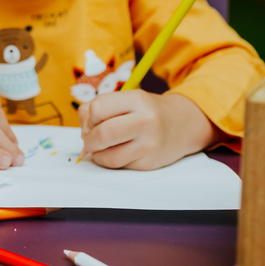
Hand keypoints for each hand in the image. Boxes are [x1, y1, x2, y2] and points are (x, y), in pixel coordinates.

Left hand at [79, 91, 216, 169]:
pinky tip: (117, 152)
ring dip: (97, 154)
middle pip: (102, 134)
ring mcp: (149, 145)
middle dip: (89, 140)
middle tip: (90, 139)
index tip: (93, 120)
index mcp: (137, 100)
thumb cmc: (144, 111)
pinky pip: (119, 166)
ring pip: (108, 157)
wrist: (182, 125)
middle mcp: (145, 121)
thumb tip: (83, 132)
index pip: (98, 108)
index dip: (89, 116)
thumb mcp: (126, 99)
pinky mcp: (149, 163)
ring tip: (101, 147)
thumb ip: (97, 109)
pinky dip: (110, 161)